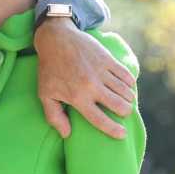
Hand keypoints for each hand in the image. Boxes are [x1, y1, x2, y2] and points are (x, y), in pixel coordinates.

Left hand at [33, 17, 135, 138]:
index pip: (100, 120)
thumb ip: (54, 116)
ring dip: (128, 97)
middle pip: (119, 106)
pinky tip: (126, 85)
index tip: (122, 134)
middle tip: (122, 111)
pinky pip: (126, 75)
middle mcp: (91, 86)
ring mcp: (101, 72)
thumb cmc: (49, 69)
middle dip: (125, 112)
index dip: (113, 130)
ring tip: (124, 98)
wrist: (56, 39)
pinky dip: (130, 82)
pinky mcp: (107, 59)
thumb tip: (67, 134)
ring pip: (125, 91)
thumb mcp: (45, 94)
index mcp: (77, 97)